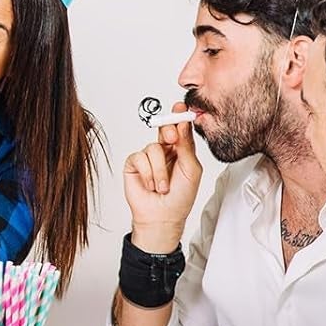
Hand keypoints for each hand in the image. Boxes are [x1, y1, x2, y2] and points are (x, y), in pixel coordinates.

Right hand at [122, 109, 202, 246]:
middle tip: (170, 139)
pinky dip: (148, 173)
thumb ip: (187, 146)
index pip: (179, 128)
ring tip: (162, 186)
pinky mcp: (134, 164)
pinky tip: (150, 185)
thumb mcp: (191, 170)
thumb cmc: (180, 198)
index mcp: (180, 150)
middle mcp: (164, 151)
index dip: (179, 117)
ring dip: (160, 171)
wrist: (162, 217)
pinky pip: (139, 158)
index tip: (180, 108)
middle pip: (164, 129)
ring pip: (153, 148)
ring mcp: (148, 157)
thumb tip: (183, 124)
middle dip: (167, 132)